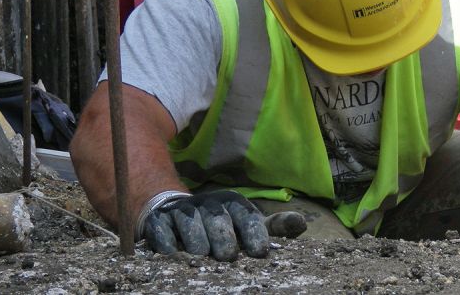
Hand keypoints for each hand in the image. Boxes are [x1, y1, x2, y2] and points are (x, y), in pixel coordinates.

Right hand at [143, 190, 306, 260]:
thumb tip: (301, 224)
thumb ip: (273, 227)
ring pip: (191, 225)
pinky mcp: (158, 221)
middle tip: (228, 257)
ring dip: (197, 243)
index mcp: (232, 203)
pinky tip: (174, 253)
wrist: (173, 211)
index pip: (246, 215)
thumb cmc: (219, 225)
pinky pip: (163, 232)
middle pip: (218, 220)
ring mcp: (182, 211)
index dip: (254, 233)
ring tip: (202, 257)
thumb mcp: (247, 224)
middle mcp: (208, 204)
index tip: (260, 253)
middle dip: (224, 239)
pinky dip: (168, 244)